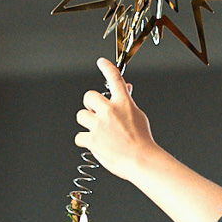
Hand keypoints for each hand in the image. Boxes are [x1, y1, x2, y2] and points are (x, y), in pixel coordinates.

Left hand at [74, 58, 159, 181]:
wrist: (141, 160)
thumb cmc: (142, 141)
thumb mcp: (138, 116)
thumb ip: (127, 102)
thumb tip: (125, 89)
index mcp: (123, 103)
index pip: (115, 79)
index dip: (107, 67)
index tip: (101, 62)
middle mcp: (109, 111)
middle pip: (88, 96)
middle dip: (90, 104)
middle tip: (96, 113)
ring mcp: (99, 125)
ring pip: (81, 115)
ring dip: (87, 122)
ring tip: (97, 131)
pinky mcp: (92, 140)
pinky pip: (79, 136)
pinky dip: (85, 141)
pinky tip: (95, 144)